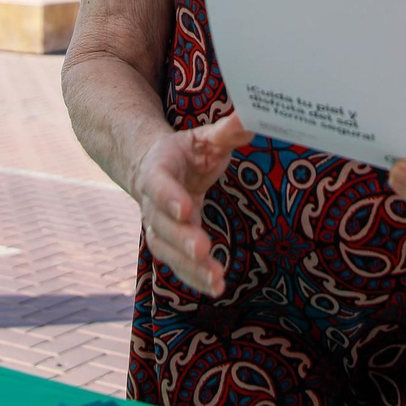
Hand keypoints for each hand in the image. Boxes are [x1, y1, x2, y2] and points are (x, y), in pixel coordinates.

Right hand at [130, 113, 253, 295]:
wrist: (153, 169)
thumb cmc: (186, 152)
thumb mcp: (205, 138)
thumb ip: (228, 131)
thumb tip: (252, 116)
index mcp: (158, 168)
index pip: (159, 183)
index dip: (170, 196)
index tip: (187, 208)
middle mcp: (152, 202)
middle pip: (162, 224)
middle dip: (182, 239)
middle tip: (203, 250)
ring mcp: (157, 227)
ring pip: (167, 250)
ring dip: (189, 267)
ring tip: (216, 279)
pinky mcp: (168, 245)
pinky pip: (178, 266)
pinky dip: (195, 278)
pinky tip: (216, 288)